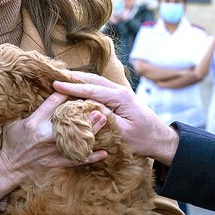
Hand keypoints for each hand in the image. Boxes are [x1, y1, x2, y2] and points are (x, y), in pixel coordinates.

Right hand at [0, 92, 108, 199]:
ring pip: (76, 139)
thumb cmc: (11, 140)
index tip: (77, 85)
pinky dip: (91, 157)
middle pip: (69, 121)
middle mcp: (44, 135)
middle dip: (84, 112)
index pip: (53, 103)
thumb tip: (35, 92)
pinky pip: (77, 160)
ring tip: (105, 120)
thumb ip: (28, 109)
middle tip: (98, 104)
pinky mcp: (56, 161)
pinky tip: (105, 153)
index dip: (66, 93)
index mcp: (34, 122)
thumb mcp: (13, 121)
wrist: (8, 166)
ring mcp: (51, 150)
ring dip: (92, 130)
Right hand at [53, 72, 179, 165]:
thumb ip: (105, 118)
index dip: (72, 87)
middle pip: (93, 80)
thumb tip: (87, 107)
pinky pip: (101, 88)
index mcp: (120, 98)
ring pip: (97, 82)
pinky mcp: (120, 98)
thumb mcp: (122, 132)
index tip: (55, 84)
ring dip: (80, 80)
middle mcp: (120, 91)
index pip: (91, 90)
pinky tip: (78, 88)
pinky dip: (87, 86)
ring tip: (63, 79)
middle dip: (74, 77)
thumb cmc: (143, 139)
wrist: (160, 139)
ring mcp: (121, 93)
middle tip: (55, 75)